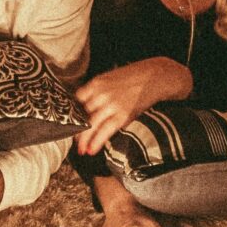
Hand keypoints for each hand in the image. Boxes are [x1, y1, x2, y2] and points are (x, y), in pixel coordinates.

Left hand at [75, 57, 191, 155]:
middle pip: (81, 115)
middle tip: (73, 141)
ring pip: (91, 125)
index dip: (73, 113)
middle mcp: (101, 94)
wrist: (155, 76)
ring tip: (81, 150)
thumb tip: (90, 108)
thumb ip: (98, 91)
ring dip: (84, 140)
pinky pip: (105, 130)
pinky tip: (91, 150)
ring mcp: (111, 105)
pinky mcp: (123, 114)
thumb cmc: (133, 77)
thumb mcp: (110, 79)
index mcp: (96, 83)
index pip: (76, 100)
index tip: (71, 122)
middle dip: (76, 130)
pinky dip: (97, 141)